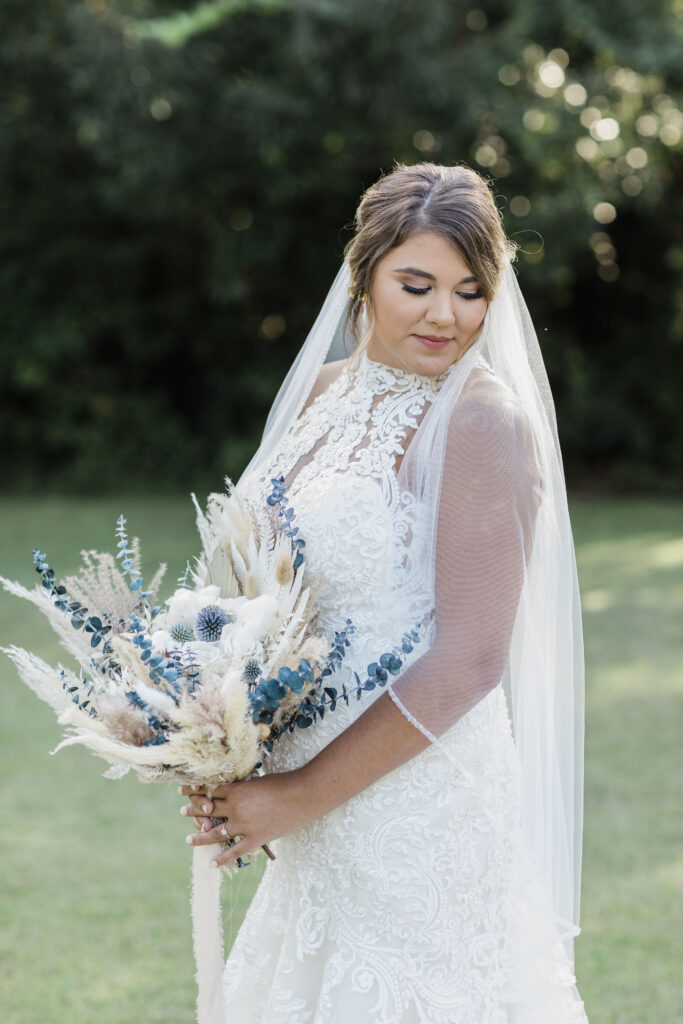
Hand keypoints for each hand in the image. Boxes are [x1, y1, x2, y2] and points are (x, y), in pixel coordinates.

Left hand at [178, 770, 309, 867]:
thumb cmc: (283, 783)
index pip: (210, 790)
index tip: (184, 789)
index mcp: (236, 790)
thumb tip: (236, 791)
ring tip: (188, 839)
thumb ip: (245, 788)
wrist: (301, 795)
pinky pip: (235, 851)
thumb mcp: (259, 781)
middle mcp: (235, 808)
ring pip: (215, 833)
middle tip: (182, 810)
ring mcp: (244, 825)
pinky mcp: (255, 839)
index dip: (197, 789)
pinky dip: (222, 859)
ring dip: (200, 836)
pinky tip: (211, 863)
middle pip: (208, 809)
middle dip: (193, 809)